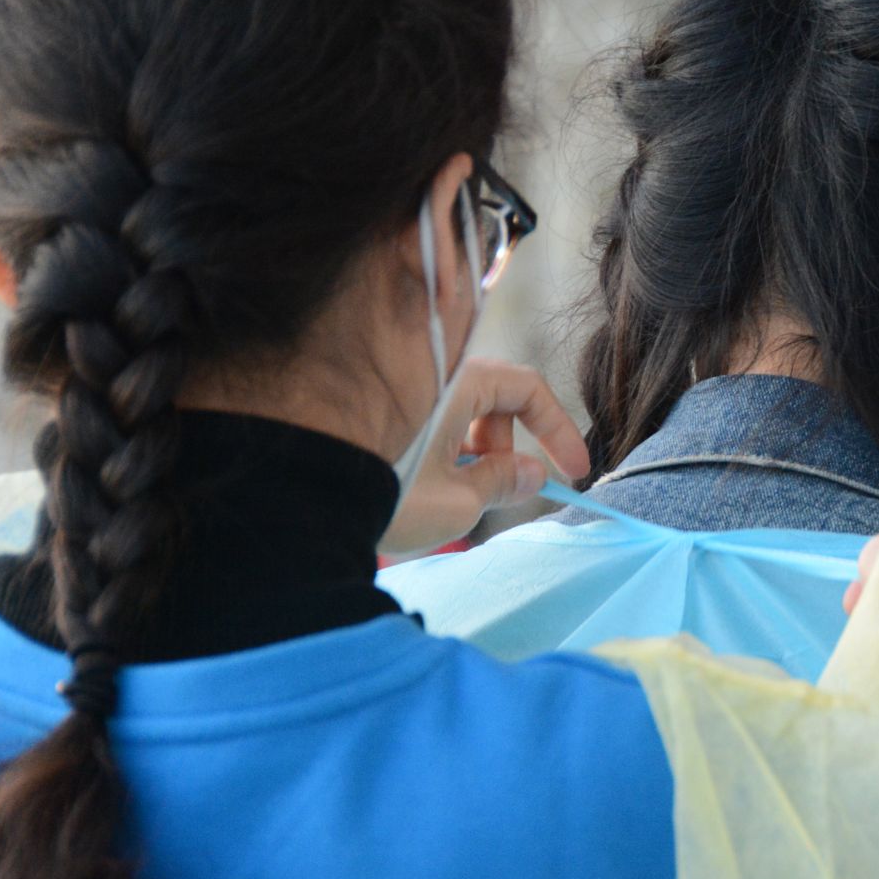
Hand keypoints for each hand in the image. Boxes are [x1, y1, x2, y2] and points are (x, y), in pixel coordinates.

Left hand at [381, 358, 590, 555]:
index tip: (573, 472)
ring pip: (460, 415)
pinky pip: (430, 424)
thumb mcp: (457, 501)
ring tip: (454, 498)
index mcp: (459, 383)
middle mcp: (433, 377)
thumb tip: (532, 474)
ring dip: (474, 454)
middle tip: (502, 492)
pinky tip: (424, 489)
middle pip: (494, 401)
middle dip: (508, 447)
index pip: (528, 389)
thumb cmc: (385, 494)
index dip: (558, 430)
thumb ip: (503, 483)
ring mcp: (406, 394)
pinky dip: (443, 453)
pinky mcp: (384, 415)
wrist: (305, 499)